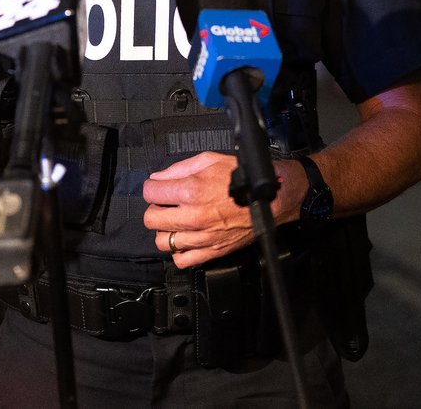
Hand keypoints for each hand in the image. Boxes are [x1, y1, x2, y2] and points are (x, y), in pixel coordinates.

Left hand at [141, 151, 301, 267]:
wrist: (270, 199)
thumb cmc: (243, 180)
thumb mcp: (210, 160)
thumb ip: (179, 168)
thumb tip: (159, 177)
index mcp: (192, 191)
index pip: (150, 192)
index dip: (153, 187)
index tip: (158, 187)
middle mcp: (194, 216)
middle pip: (151, 219)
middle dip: (155, 208)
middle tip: (166, 203)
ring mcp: (202, 237)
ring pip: (162, 241)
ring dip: (166, 230)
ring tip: (176, 221)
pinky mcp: (212, 251)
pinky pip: (182, 260)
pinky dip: (179, 251)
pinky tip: (185, 238)